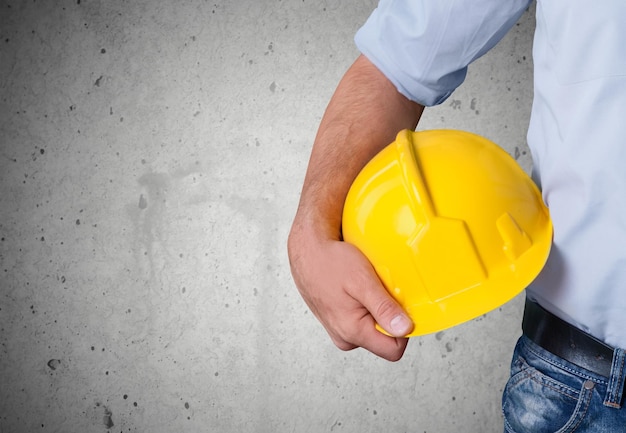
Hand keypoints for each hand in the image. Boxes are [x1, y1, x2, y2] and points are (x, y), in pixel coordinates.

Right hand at [288, 228, 413, 360]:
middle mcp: (345, 337)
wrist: (307, 251)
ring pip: (374, 327)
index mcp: (352, 332)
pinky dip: (367, 305)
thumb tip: (405, 329)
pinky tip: (359, 288)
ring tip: (367, 287)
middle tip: (380, 290)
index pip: (394, 349)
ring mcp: (340, 330)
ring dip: (378, 309)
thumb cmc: (330, 262)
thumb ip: (384, 308)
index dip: (404, 328)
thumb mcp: (362, 281)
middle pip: (385, 339)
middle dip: (390, 316)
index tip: (400, 305)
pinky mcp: (338, 321)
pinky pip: (362, 319)